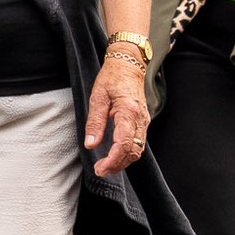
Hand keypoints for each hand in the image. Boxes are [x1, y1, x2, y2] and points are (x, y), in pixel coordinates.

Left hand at [84, 49, 150, 176]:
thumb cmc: (112, 78)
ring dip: (123, 161)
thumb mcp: (98, 98)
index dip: (112, 160)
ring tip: (106, 166)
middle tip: (100, 170)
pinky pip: (139, 142)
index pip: (123, 144)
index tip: (100, 168)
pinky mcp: (142, 121)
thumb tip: (91, 144)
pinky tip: (115, 156)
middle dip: (117, 165)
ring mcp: (144, 121)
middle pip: (133, 151)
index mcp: (128, 113)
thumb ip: (95, 122)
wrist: (128, 64)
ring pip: (137, 149)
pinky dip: (128, 153)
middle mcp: (140, 119)